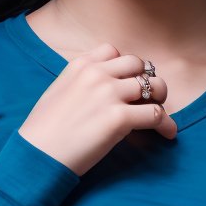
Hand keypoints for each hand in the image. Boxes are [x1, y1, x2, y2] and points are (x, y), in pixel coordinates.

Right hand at [18, 42, 175, 176]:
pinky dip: (166, 124)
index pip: (114, 51)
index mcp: (80, 65)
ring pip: (153, 86)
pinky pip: (156, 114)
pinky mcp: (119, 118)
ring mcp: (109, 94)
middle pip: (138, 65)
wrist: (37, 154)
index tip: (128, 82)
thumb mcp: (58, 92)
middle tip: (150, 98)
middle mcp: (97, 74)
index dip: (125, 67)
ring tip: (162, 115)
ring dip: (161, 100)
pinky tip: (168, 133)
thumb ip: (80, 82)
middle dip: (147, 79)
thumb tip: (100, 89)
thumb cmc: (44, 131)